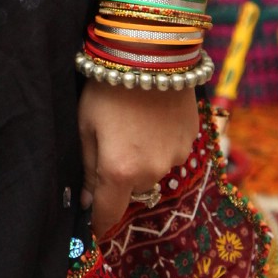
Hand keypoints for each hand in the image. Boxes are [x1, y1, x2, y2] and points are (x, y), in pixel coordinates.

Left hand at [78, 80, 199, 239]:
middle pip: (131, 189)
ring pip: (152, 169)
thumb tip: (88, 203)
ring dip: (141, 157)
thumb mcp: (85, 124)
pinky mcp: (191, 140)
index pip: (108, 214)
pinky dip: (159, 141)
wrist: (151, 51)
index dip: (98, 223)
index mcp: (120, 171)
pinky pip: (170, 151)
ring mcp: (176, 157)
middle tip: (108, 141)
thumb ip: (88, 167)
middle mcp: (152, 172)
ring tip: (131, 121)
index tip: (91, 225)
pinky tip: (150, 114)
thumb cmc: (107, 85)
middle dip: (119, 176)